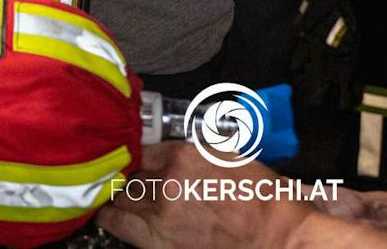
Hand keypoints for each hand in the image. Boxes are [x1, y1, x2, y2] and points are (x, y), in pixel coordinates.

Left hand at [96, 142, 310, 247]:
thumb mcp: (230, 159)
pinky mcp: (161, 241)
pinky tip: (105, 215)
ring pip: (121, 197)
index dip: (133, 154)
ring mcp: (163, 212)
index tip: (128, 157)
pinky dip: (110, 219)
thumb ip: (196, 155)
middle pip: (128, 173)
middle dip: (124, 175)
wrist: (282, 239)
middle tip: (116, 177)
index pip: (142, 147)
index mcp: (187, 155)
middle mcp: (169, 180)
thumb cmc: (267, 203)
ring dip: (115, 196)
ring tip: (107, 195)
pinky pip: (121, 225)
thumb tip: (176, 155)